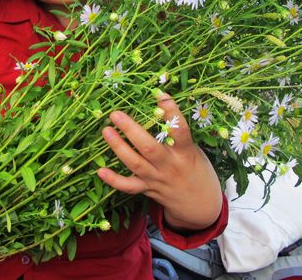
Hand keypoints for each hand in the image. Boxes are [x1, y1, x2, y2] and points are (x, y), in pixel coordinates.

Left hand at [97, 93, 221, 231]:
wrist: (200, 205)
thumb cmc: (196, 170)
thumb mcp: (194, 151)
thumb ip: (177, 135)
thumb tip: (159, 106)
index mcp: (186, 153)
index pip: (180, 132)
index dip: (172, 113)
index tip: (161, 96)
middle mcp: (170, 166)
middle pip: (149, 148)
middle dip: (131, 130)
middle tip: (116, 114)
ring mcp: (157, 179)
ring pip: (135, 164)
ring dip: (118, 147)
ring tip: (106, 131)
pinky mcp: (148, 189)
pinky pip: (129, 186)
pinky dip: (114, 180)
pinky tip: (100, 170)